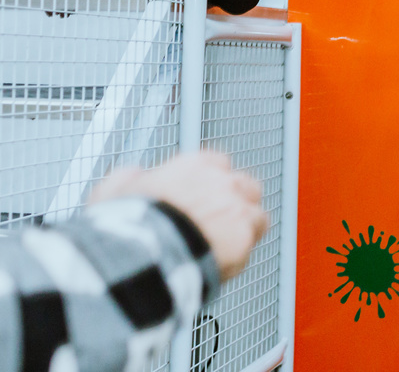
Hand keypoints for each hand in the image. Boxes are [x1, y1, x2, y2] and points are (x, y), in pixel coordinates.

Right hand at [89, 151, 267, 281]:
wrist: (139, 253)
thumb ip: (129, 178)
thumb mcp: (113, 192)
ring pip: (255, 213)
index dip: (210, 184)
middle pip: (242, 185)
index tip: (202, 199)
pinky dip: (241, 252)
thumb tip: (134, 174)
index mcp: (191, 166)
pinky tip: (222, 264)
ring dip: (243, 228)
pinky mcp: (245, 235)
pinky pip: (252, 241)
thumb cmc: (124, 226)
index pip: (215, 164)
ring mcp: (235, 206)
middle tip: (217, 225)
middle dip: (234, 202)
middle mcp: (219, 181)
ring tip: (222, 248)